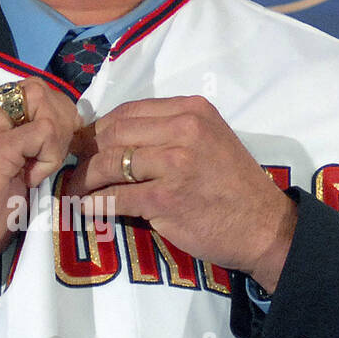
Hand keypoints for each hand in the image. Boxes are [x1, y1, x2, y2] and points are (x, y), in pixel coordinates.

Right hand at [0, 79, 81, 330]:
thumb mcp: (0, 174)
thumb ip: (22, 150)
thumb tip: (56, 141)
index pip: (25, 92)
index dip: (51, 113)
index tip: (54, 148)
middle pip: (36, 86)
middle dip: (60, 116)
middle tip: (59, 153)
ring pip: (40, 98)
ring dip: (56, 132)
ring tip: (43, 168)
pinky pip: (43, 130)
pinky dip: (51, 153)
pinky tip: (36, 178)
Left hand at [67, 96, 296, 291]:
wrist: (264, 227)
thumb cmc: (234, 186)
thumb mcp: (209, 140)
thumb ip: (170, 132)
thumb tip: (116, 136)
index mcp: (191, 110)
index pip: (128, 110)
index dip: (99, 128)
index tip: (85, 145)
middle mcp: (183, 129)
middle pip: (112, 133)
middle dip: (85, 152)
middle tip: (74, 168)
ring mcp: (174, 163)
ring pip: (108, 163)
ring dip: (83, 179)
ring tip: (74, 190)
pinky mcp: (165, 198)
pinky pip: (114, 197)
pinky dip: (93, 204)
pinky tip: (85, 209)